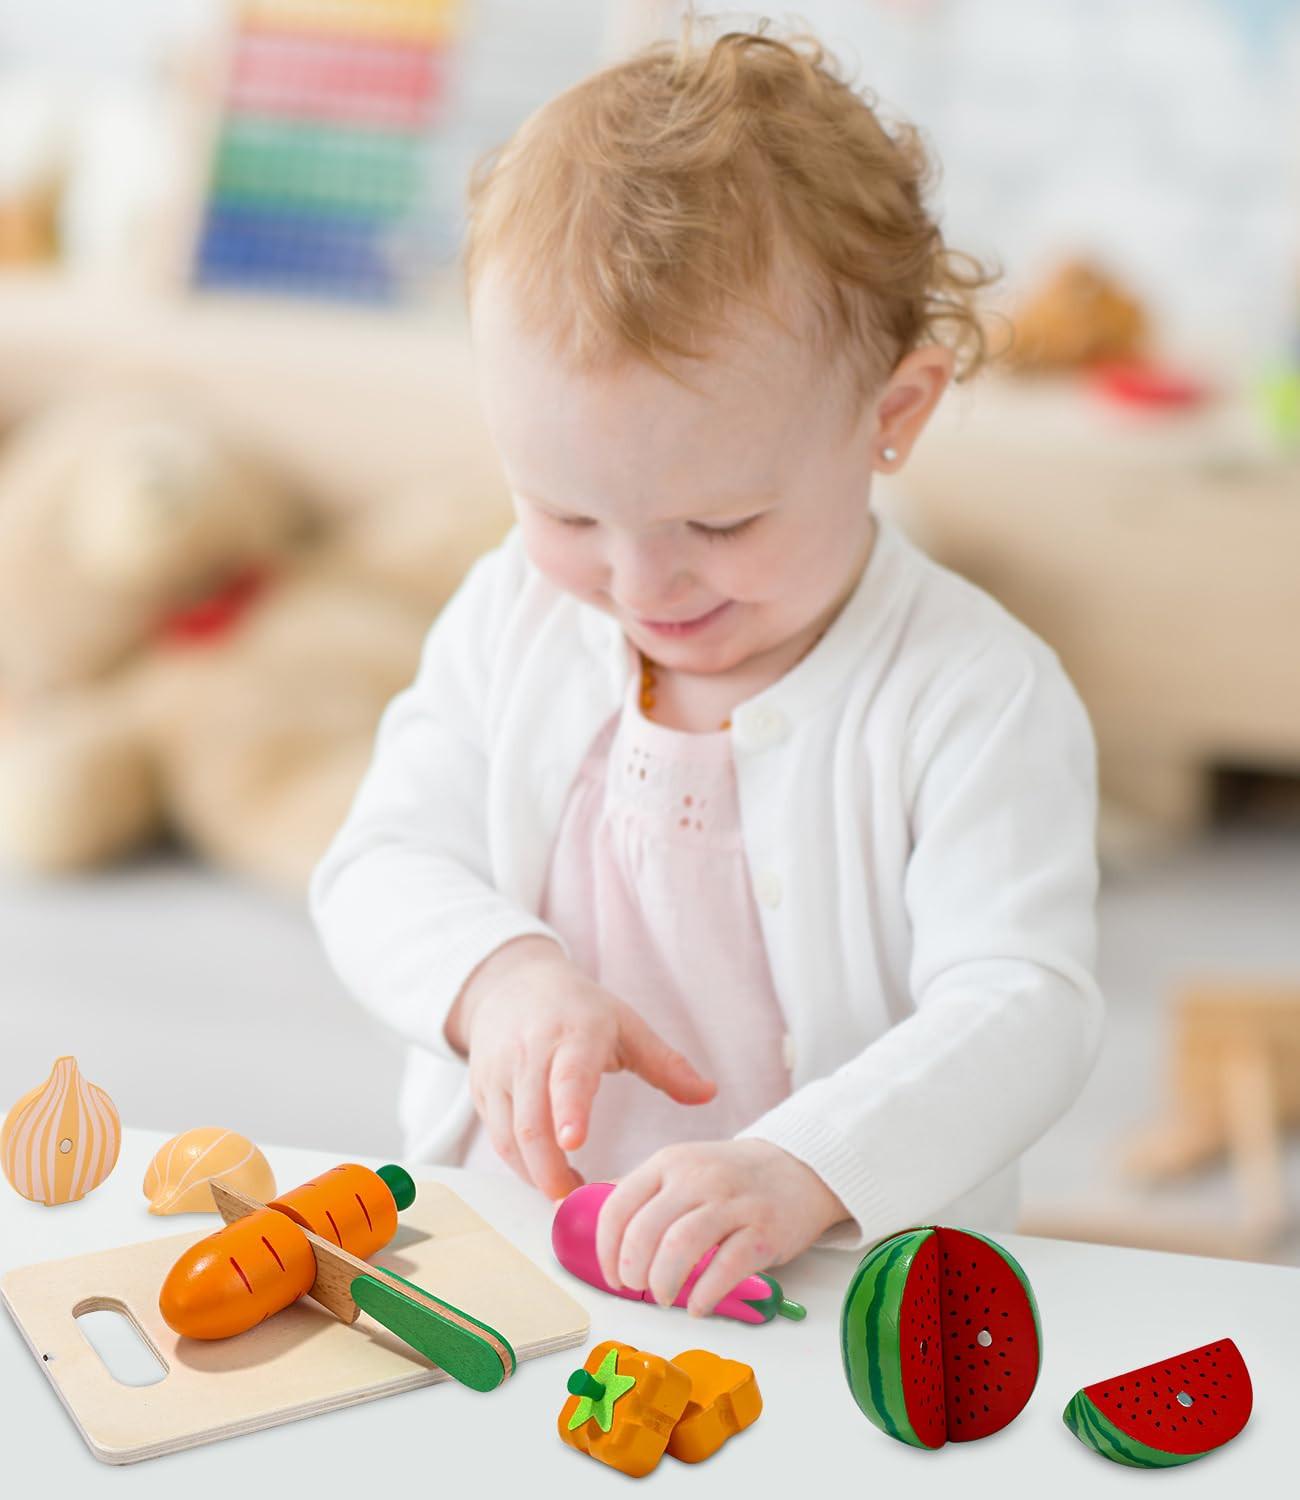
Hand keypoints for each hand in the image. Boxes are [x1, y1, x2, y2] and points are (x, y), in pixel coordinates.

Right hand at [444, 936, 716, 1199]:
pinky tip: (544, 1176)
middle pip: (531, 1120)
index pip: (568, 1075)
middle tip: (574, 1198)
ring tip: (566, 1192)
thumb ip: (666, 1064)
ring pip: (508, 1135)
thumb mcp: (626, 1026)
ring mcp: (499, 1072)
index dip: (569, 1109)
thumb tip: (709, 1094)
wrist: (512, 985)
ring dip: (534, 1173)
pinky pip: (496, 1136)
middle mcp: (530, 1052)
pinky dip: (519, 1164)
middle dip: (549, 1168)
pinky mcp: (482, 1089)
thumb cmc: (578, 1009)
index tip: (575, 1143)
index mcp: (574, 1034)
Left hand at [595, 1139, 847, 1316]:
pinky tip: (699, 1306)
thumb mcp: (682, 1167)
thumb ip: (643, 1192)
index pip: (619, 1206)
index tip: (612, 1275)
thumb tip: (595, 1222)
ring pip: (680, 1247)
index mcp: (669, 1163)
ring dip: (663, 1282)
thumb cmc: (730, 1177)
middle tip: (637, 1289)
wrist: (799, 1166)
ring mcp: (733, 1202)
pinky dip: (705, 1294)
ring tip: (664, 1297)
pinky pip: (726, 1267)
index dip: (607, 1250)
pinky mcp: (764, 1230)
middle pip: (646, 1230)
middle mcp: (697, 1177)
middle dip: (633, 1271)